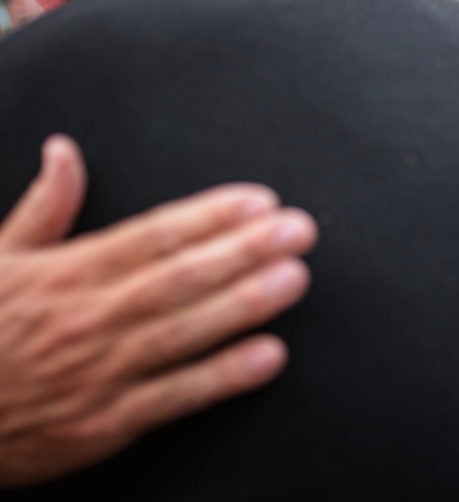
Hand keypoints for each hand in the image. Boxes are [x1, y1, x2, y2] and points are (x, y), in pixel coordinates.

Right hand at [0, 135, 316, 486]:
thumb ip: (43, 207)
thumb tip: (64, 151)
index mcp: (65, 274)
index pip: (152, 236)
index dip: (210, 217)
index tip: (259, 201)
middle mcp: (88, 319)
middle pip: (180, 277)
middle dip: (245, 250)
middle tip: (299, 230)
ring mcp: (99, 373)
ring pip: (184, 331)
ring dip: (245, 303)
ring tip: (295, 277)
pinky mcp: (105, 423)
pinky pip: (174, 396)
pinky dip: (222, 376)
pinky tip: (268, 356)